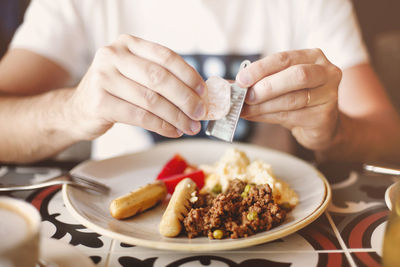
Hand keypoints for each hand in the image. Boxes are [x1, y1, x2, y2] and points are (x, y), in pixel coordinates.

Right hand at [67, 34, 205, 139]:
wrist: (78, 109)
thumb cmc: (114, 91)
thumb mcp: (134, 74)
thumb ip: (162, 78)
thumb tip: (198, 95)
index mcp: (128, 44)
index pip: (165, 56)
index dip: (188, 74)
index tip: (203, 91)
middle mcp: (113, 55)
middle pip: (159, 78)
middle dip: (185, 98)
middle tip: (200, 113)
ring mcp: (103, 78)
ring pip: (151, 100)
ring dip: (176, 116)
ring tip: (190, 126)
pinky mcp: (100, 102)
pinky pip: (140, 116)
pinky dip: (161, 126)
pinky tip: (173, 131)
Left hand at [236, 49, 341, 149]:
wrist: (320, 124)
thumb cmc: (297, 98)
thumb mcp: (280, 84)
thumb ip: (260, 82)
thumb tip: (230, 85)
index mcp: (312, 57)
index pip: (284, 58)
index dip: (261, 68)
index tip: (241, 79)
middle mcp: (326, 72)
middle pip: (297, 76)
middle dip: (267, 87)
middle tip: (245, 96)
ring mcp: (329, 95)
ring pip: (292, 99)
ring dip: (263, 106)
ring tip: (244, 110)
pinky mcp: (324, 117)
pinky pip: (292, 116)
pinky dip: (268, 116)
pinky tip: (254, 116)